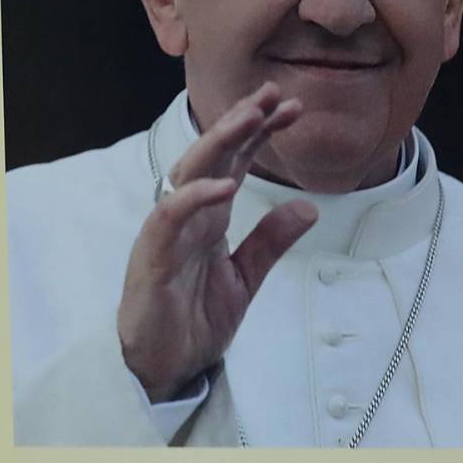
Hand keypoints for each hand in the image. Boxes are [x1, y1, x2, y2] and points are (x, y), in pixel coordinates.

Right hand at [117, 84, 316, 402]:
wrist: (165, 369)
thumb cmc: (194, 321)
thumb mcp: (246, 278)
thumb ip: (271, 241)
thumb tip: (309, 207)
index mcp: (210, 217)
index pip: (235, 162)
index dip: (259, 132)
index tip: (291, 107)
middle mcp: (188, 216)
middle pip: (213, 156)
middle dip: (240, 122)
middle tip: (272, 93)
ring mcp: (168, 232)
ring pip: (190, 173)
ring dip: (218, 143)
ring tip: (249, 118)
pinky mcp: (153, 257)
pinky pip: (171, 217)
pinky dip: (196, 197)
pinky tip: (225, 185)